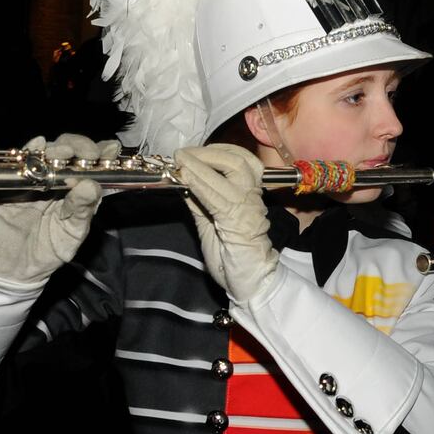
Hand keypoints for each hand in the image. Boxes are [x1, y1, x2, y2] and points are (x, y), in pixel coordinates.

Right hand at [0, 134, 114, 286]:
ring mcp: (34, 177)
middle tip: (89, 154)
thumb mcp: (72, 233)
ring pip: (46, 152)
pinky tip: (38, 146)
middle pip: (70, 150)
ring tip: (65, 152)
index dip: (103, 153)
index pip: (92, 164)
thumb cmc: (49, 249)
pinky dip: (29, 151)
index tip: (111, 149)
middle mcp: (57, 178)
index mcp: (77, 188)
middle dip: (81, 146)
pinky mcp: (11, 181)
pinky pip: (19, 162)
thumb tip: (90, 184)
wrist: (14, 267)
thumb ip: (82, 209)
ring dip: (57, 148)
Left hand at [174, 144, 279, 304]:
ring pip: (230, 171)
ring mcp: (247, 206)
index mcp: (249, 195)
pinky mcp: (238, 220)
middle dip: (208, 152)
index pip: (238, 161)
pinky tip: (185, 177)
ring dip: (200, 163)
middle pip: (237, 160)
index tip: (191, 152)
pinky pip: (217, 196)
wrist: (252, 282)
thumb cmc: (233, 259)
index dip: (215, 152)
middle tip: (183, 154)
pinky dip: (199, 183)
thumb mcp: (210, 224)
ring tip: (181, 161)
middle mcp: (252, 196)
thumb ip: (200, 204)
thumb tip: (183, 184)